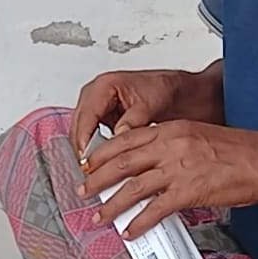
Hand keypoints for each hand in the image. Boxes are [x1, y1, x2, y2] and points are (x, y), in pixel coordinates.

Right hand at [71, 65, 223, 157]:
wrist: (178, 93)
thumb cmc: (164, 90)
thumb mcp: (149, 105)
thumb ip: (132, 121)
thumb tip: (119, 137)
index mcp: (103, 86)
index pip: (85, 117)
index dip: (84, 140)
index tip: (87, 159)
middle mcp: (95, 96)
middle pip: (78, 127)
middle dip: (82, 150)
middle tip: (89, 171)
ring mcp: (96, 108)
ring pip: (82, 134)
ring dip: (88, 152)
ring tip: (95, 172)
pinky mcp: (101, 119)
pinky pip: (91, 137)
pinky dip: (96, 151)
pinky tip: (103, 164)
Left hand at [79, 120, 257, 237]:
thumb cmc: (238, 151)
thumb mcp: (196, 136)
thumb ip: (169, 147)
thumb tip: (148, 165)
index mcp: (169, 130)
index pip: (123, 141)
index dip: (101, 155)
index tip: (89, 165)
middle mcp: (169, 146)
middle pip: (120, 164)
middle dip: (97, 180)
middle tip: (82, 191)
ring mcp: (178, 169)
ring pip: (132, 189)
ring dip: (110, 206)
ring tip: (98, 216)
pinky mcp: (189, 191)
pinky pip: (156, 210)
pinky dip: (139, 223)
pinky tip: (130, 231)